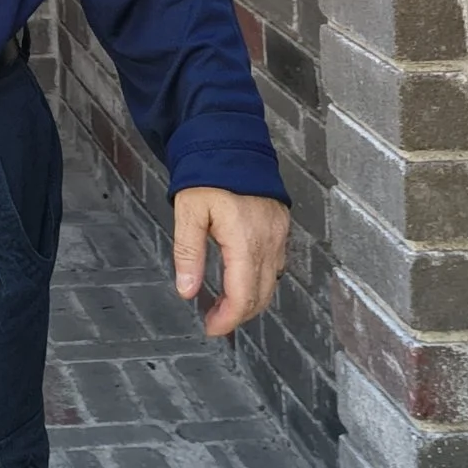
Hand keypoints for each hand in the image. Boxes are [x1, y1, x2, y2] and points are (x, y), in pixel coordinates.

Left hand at [172, 187, 288, 337]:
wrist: (231, 140)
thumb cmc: (208, 172)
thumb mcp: (189, 211)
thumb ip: (188, 253)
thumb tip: (187, 291)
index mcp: (245, 239)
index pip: (243, 296)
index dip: (228, 319)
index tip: (212, 328)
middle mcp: (268, 240)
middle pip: (260, 296)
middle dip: (238, 314)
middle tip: (214, 319)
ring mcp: (279, 234)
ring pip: (271, 283)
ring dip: (250, 299)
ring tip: (223, 302)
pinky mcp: (281, 226)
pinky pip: (277, 265)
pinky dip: (260, 280)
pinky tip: (241, 278)